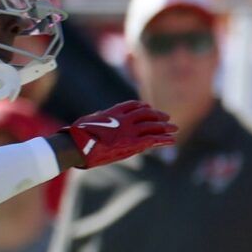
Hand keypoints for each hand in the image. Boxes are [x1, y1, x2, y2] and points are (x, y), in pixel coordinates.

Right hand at [55, 100, 174, 169]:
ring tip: (175, 128)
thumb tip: (101, 117)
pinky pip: (153, 140)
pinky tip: (172, 140)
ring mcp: (128, 131)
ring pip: (152, 126)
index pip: (132, 105)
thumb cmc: (77, 135)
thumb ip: (100, 118)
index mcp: (113, 112)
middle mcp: (123, 119)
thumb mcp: (89, 121)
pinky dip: (164, 140)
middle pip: (146, 114)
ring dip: (165, 127)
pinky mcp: (132, 144)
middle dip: (158, 116)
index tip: (149, 107)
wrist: (76, 145)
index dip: (143, 106)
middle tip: (167, 118)